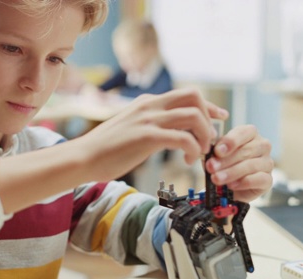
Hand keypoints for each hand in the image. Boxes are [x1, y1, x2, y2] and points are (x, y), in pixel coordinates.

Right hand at [77, 87, 227, 181]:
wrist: (82, 157)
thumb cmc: (104, 150)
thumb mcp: (130, 129)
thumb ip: (148, 125)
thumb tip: (165, 134)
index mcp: (147, 103)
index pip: (186, 94)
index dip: (208, 106)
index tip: (220, 118)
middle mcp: (150, 106)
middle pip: (194, 96)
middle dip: (209, 117)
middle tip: (209, 140)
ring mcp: (148, 119)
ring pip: (194, 116)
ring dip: (204, 136)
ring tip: (199, 153)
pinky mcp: (147, 136)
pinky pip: (183, 138)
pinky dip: (193, 149)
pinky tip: (187, 160)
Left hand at [204, 125, 273, 201]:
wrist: (230, 187)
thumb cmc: (224, 165)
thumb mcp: (216, 156)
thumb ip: (214, 152)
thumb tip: (209, 154)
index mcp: (249, 134)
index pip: (244, 132)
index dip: (230, 141)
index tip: (217, 151)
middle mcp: (262, 146)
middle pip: (246, 150)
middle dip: (226, 160)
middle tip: (211, 168)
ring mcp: (267, 162)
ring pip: (251, 165)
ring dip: (231, 172)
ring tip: (216, 178)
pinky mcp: (268, 179)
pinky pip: (259, 179)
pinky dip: (243, 182)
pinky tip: (231, 185)